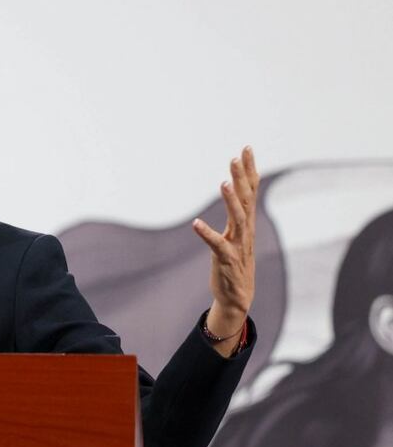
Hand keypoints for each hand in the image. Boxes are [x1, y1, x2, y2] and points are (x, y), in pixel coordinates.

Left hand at [192, 147, 259, 346]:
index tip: (247, 148)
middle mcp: (245, 231)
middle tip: (238, 156)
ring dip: (231, 201)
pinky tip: (196, 224)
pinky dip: (207, 234)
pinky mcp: (226, 260)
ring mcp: (238, 245)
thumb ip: (235, 214)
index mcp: (245, 223)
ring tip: (224, 182)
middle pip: (247, 199)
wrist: (237, 298)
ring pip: (238, 219)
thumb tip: (233, 191)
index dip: (250, 170)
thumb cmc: (234, 264)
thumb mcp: (235, 235)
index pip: (251, 191)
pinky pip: (216, 245)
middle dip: (243, 177)